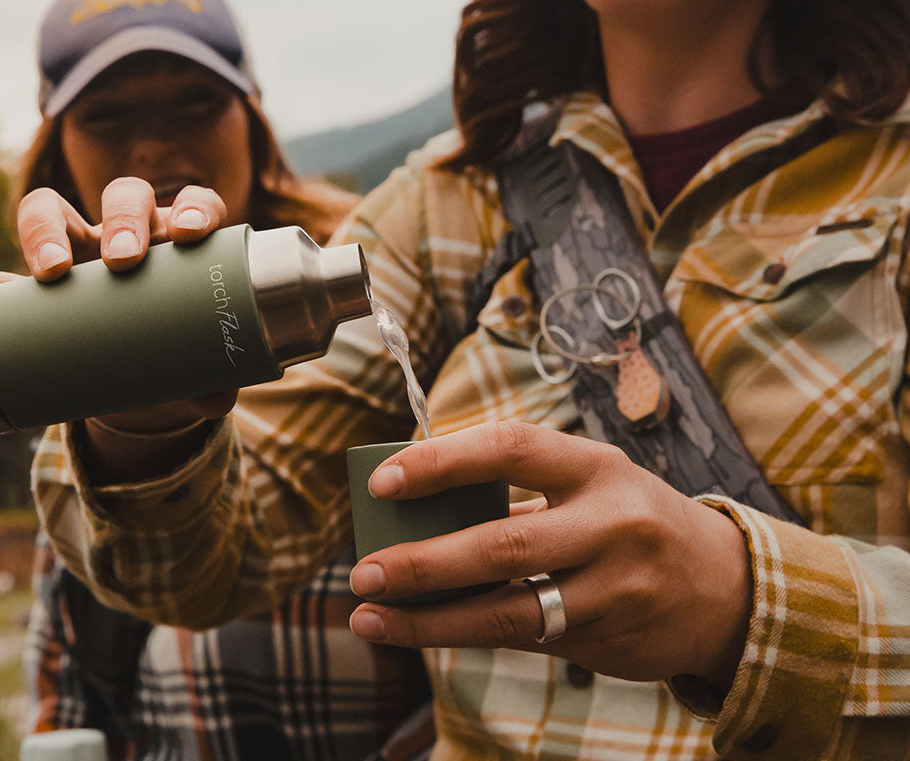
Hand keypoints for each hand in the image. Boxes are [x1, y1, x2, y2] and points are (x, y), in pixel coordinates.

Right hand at [18, 178, 238, 451]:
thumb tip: (216, 399)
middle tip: (123, 260)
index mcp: (178, 245)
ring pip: (51, 210)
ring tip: (48, 271)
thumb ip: (209, 378)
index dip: (195, 209)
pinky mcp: (28, 287)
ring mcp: (75, 254)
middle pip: (126, 195)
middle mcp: (127, 236)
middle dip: (125, 218)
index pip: (193, 204)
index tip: (191, 234)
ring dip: (43, 230)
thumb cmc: (173, 358)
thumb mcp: (192, 369)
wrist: (132, 384)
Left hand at [347, 422, 752, 689]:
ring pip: (507, 610)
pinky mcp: (604, 640)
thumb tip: (422, 503)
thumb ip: (519, 491)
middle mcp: (609, 524)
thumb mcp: (592, 482)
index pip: (510, 448)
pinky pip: (520, 639)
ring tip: (370, 614)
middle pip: (502, 543)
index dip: (443, 460)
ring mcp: (612, 590)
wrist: (725, 589)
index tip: (386, 479)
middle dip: (423, 560)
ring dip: (429, 617)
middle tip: (364, 569)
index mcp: (596, 466)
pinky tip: (418, 631)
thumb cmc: (632, 517)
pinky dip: (462, 634)